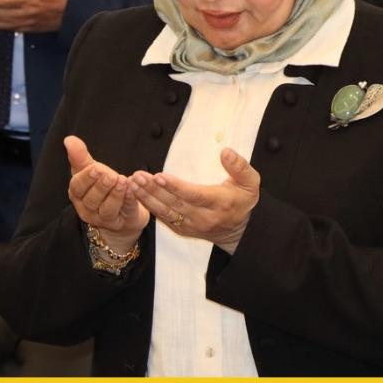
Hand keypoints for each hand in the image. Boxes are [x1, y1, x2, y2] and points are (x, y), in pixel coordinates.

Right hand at [65, 136, 148, 253]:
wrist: (120, 207)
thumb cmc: (101, 186)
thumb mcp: (90, 170)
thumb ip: (80, 156)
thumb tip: (69, 139)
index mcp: (78, 194)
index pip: (77, 187)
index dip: (86, 178)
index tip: (96, 168)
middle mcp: (88, 209)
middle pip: (92, 200)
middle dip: (101, 187)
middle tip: (111, 176)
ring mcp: (104, 219)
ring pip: (107, 209)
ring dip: (115, 195)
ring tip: (122, 181)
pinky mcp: (122, 222)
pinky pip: (125, 212)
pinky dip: (128, 201)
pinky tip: (132, 191)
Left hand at [127, 147, 259, 252]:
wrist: (240, 231)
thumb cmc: (243, 200)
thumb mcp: (250, 183)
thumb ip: (240, 167)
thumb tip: (225, 152)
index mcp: (220, 203)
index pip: (194, 195)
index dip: (176, 187)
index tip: (159, 176)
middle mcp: (203, 217)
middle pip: (174, 203)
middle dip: (153, 190)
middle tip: (137, 176)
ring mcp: (191, 225)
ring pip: (165, 212)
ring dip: (146, 198)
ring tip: (132, 183)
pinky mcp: (182, 229)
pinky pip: (163, 218)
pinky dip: (148, 206)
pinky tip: (136, 194)